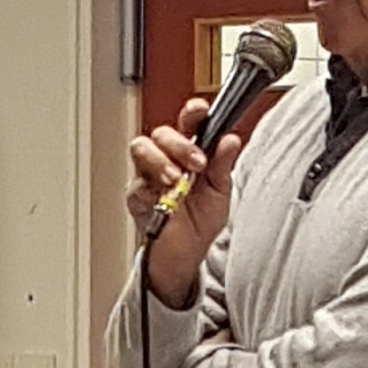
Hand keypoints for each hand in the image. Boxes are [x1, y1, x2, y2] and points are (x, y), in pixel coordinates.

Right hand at [126, 99, 241, 307]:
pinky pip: (137, 183)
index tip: (201, 111)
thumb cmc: (200, 222)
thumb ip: (223, 165)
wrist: (185, 256)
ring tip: (176, 179)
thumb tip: (230, 139)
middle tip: (197, 162)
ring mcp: (148, 176)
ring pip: (142, 148)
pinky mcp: (137, 196)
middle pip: (162, 132)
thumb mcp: (220, 192)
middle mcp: (166, 159)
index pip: (188, 123)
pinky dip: (151, 187)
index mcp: (188, 152)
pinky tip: (164, 197)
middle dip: (179, 143)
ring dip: (161, 160)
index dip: (192, 113)